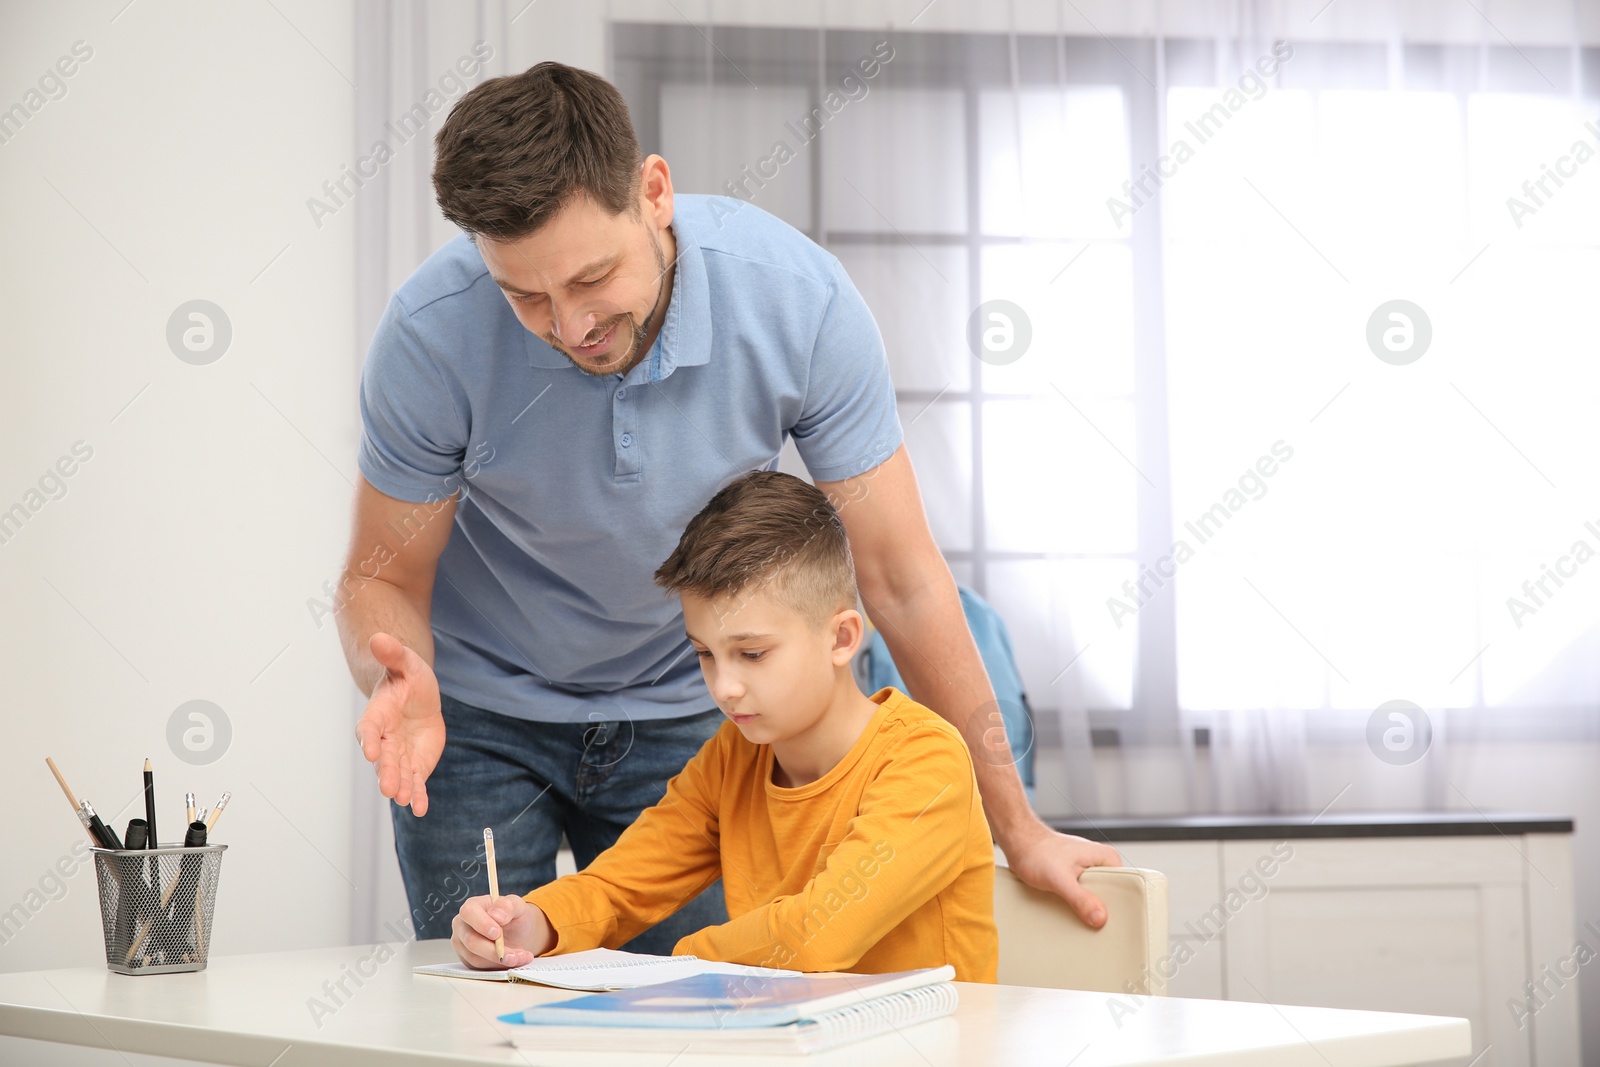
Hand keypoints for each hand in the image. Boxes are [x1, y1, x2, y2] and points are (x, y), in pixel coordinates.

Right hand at [355, 632, 444, 815]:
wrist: (417, 695)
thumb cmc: (407, 677)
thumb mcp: (405, 662)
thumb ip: (393, 654)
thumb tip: (379, 637)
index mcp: (378, 714)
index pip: (370, 728)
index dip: (369, 738)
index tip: (370, 749)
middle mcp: (385, 739)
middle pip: (384, 757)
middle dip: (386, 771)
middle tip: (388, 788)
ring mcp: (399, 754)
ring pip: (399, 773)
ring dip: (401, 787)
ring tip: (404, 800)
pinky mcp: (415, 764)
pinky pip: (415, 781)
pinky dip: (417, 795)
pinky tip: (419, 809)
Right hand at [452, 893, 553, 968]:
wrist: (520, 933)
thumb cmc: (514, 916)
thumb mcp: (517, 905)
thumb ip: (507, 906)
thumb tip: (497, 916)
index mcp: (473, 906)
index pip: (468, 912)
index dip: (481, 923)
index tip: (497, 933)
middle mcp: (463, 925)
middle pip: (471, 941)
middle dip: (494, 950)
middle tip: (514, 954)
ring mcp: (464, 944)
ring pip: (476, 958)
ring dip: (501, 960)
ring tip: (520, 956)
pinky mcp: (469, 960)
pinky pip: (481, 967)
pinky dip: (501, 966)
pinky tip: (516, 959)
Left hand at [1002, 820, 1122, 928]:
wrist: (1018, 843)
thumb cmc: (1037, 852)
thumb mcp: (1060, 879)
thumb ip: (1080, 898)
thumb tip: (1099, 918)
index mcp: (1107, 859)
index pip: (1126, 889)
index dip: (1120, 909)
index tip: (1115, 926)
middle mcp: (1102, 864)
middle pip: (1112, 897)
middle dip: (1103, 911)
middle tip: (1094, 926)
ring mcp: (1089, 871)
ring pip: (1096, 898)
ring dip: (1088, 909)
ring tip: (1080, 919)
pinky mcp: (1077, 878)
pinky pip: (1084, 896)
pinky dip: (1078, 905)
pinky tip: (1071, 913)